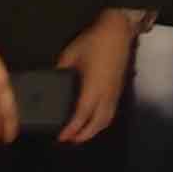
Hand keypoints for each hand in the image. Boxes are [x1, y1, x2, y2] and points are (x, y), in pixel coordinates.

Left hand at [52, 13, 135, 144]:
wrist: (118, 31)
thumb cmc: (94, 41)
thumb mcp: (70, 54)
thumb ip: (61, 70)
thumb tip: (53, 81)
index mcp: (93, 86)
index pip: (82, 115)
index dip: (72, 129)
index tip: (61, 137)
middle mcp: (106, 93)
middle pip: (97, 123)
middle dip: (84, 135)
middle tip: (69, 140)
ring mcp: (114, 92)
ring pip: (107, 119)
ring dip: (94, 130)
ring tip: (81, 134)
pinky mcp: (119, 88)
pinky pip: (111, 112)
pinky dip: (101, 121)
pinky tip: (93, 119)